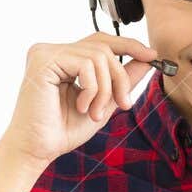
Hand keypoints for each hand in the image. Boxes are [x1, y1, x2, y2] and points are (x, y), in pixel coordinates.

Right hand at [0, 32, 161, 167]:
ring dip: (106, 89)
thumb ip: (122, 80)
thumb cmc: (63, 129)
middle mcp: (54, 51)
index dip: (128, 45)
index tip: (151, 56)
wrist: (39, 149)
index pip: (101, 41)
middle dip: (121, 76)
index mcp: (65, 58)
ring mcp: (46, 52)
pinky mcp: (43, 59)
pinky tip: (82, 107)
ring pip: (99, 56)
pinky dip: (92, 89)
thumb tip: (147, 60)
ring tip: (95, 112)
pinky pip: (85, 64)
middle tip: (124, 104)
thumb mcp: (104, 102)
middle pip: (104, 46)